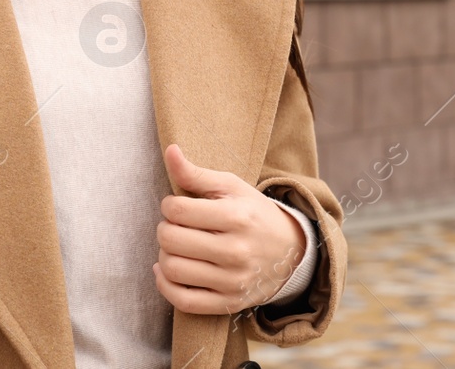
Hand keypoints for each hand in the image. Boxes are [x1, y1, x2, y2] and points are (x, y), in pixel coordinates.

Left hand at [152, 143, 307, 314]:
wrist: (290, 251)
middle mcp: (235, 250)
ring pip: (173, 269)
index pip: (177, 210)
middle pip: (171, 239)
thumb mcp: (232, 187)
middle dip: (165, 228)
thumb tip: (170, 151)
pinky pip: (183, 301)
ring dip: (164, 255)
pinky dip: (166, 285)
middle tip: (176, 226)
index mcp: (236, 216)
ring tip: (175, 246)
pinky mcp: (228, 302)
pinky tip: (167, 271)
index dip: (169, 205)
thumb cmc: (253, 213)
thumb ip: (196, 173)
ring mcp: (232, 280)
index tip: (176, 205)